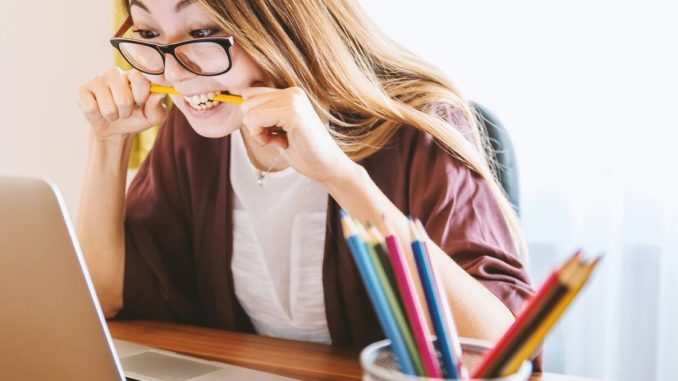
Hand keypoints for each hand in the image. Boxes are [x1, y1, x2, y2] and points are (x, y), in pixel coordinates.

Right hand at [77, 67, 167, 140]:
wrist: (116, 129)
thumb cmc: (137, 118)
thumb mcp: (153, 116)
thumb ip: (157, 106)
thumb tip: (159, 94)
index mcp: (135, 75)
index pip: (140, 79)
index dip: (141, 97)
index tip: (140, 103)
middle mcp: (116, 73)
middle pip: (124, 99)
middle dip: (126, 112)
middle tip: (125, 111)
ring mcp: (98, 79)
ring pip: (108, 107)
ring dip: (113, 116)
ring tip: (113, 112)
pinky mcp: (83, 90)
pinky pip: (91, 108)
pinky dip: (98, 116)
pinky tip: (99, 110)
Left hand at [240, 86, 355, 183]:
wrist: (328, 167)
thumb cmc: (304, 152)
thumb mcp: (278, 128)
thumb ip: (264, 113)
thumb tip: (240, 101)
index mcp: (290, 93)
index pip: (251, 94)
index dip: (254, 118)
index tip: (272, 133)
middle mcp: (292, 92)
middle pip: (247, 101)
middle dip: (255, 125)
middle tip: (277, 138)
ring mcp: (293, 100)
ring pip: (249, 111)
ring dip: (258, 132)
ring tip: (281, 140)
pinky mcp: (292, 112)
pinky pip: (256, 119)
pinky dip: (261, 136)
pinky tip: (281, 143)